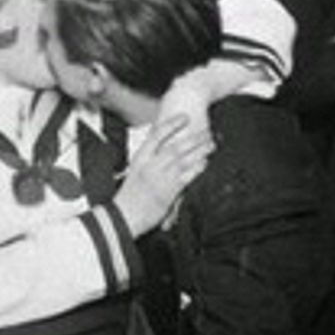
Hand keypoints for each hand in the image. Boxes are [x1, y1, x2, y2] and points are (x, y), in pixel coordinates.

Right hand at [112, 112, 212, 234]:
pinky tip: (205, 163)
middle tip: (206, 131)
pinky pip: (187, 176)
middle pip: (176, 146)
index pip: (158, 135)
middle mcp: (150, 165)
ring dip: (200, 150)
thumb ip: (148, 162)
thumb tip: (158, 152)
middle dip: (193, 137)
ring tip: (211, 144)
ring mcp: (160, 178)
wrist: (123, 217)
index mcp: (140, 159)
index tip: (185, 117)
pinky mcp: (169, 191)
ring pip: (184, 159)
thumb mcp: (135, 174)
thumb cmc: (127, 197)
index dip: (173, 124)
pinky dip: (197, 168)